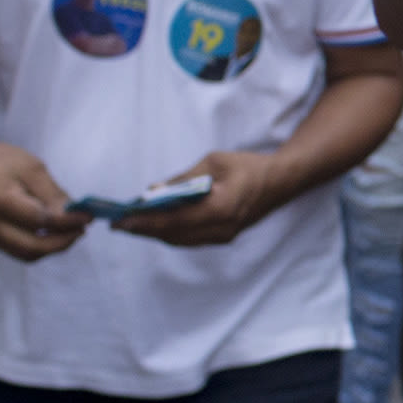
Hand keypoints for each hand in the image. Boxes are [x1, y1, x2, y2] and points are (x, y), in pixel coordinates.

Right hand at [0, 145, 87, 262]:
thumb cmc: (3, 162)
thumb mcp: (33, 169)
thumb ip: (53, 194)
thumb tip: (75, 214)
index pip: (39, 220)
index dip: (67, 222)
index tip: (87, 217)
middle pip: (32, 246)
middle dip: (63, 241)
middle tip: (82, 229)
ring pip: (27, 254)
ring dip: (53, 247)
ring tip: (71, 231)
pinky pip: (20, 250)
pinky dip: (41, 246)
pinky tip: (54, 233)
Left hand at [110, 150, 290, 248]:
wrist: (282, 181)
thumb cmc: (248, 166)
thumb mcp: (213, 162)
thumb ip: (182, 179)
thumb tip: (152, 191)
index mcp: (220, 209)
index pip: (173, 221)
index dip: (144, 223)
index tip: (120, 221)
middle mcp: (221, 229)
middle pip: (173, 236)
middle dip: (145, 230)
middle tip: (119, 223)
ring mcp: (224, 236)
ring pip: (181, 240)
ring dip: (156, 233)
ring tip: (133, 223)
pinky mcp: (224, 236)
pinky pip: (191, 238)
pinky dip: (171, 232)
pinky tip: (158, 222)